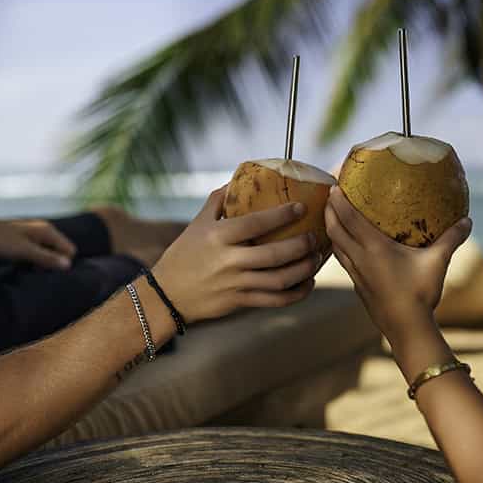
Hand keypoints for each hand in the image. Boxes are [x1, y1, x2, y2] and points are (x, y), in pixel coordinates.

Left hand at [0, 219, 76, 269]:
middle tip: (36, 270)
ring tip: (28, 267)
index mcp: (48, 231)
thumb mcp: (25, 251)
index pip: (69, 250)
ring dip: (42, 262)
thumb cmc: (2, 241)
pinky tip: (24, 263)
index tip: (47, 271)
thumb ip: (47, 258)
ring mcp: (36, 234)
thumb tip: (69, 265)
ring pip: (49, 252)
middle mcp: (45, 230)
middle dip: (52, 263)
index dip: (63, 262)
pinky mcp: (27, 239)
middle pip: (60, 251)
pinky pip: (39, 251)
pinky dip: (34, 258)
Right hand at [150, 187, 319, 323]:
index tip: (301, 207)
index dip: (282, 215)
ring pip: (279, 280)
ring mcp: (236, 284)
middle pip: (274, 255)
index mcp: (219, 237)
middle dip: (300, 245)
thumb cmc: (184, 254)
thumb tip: (237, 181)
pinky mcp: (240, 302)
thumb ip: (218, 202)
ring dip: (304, 270)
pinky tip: (308, 284)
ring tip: (316, 258)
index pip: (256, 223)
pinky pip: (275, 300)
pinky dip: (296, 294)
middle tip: (315, 237)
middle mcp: (228, 261)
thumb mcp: (197, 224)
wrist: (166, 295)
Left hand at [325, 186, 470, 344]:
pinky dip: (337, 246)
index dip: (339, 201)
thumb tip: (468, 220)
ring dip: (329, 228)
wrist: (406, 329)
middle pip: (334, 229)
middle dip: (328, 210)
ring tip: (332, 216)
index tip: (334, 185)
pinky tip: (344, 245)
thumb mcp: (438, 262)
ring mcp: (356, 273)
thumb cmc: (421, 294)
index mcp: (374, 248)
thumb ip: (451, 239)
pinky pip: (341, 259)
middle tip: (329, 196)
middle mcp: (359, 258)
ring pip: (334, 245)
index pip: (349, 218)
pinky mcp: (357, 285)